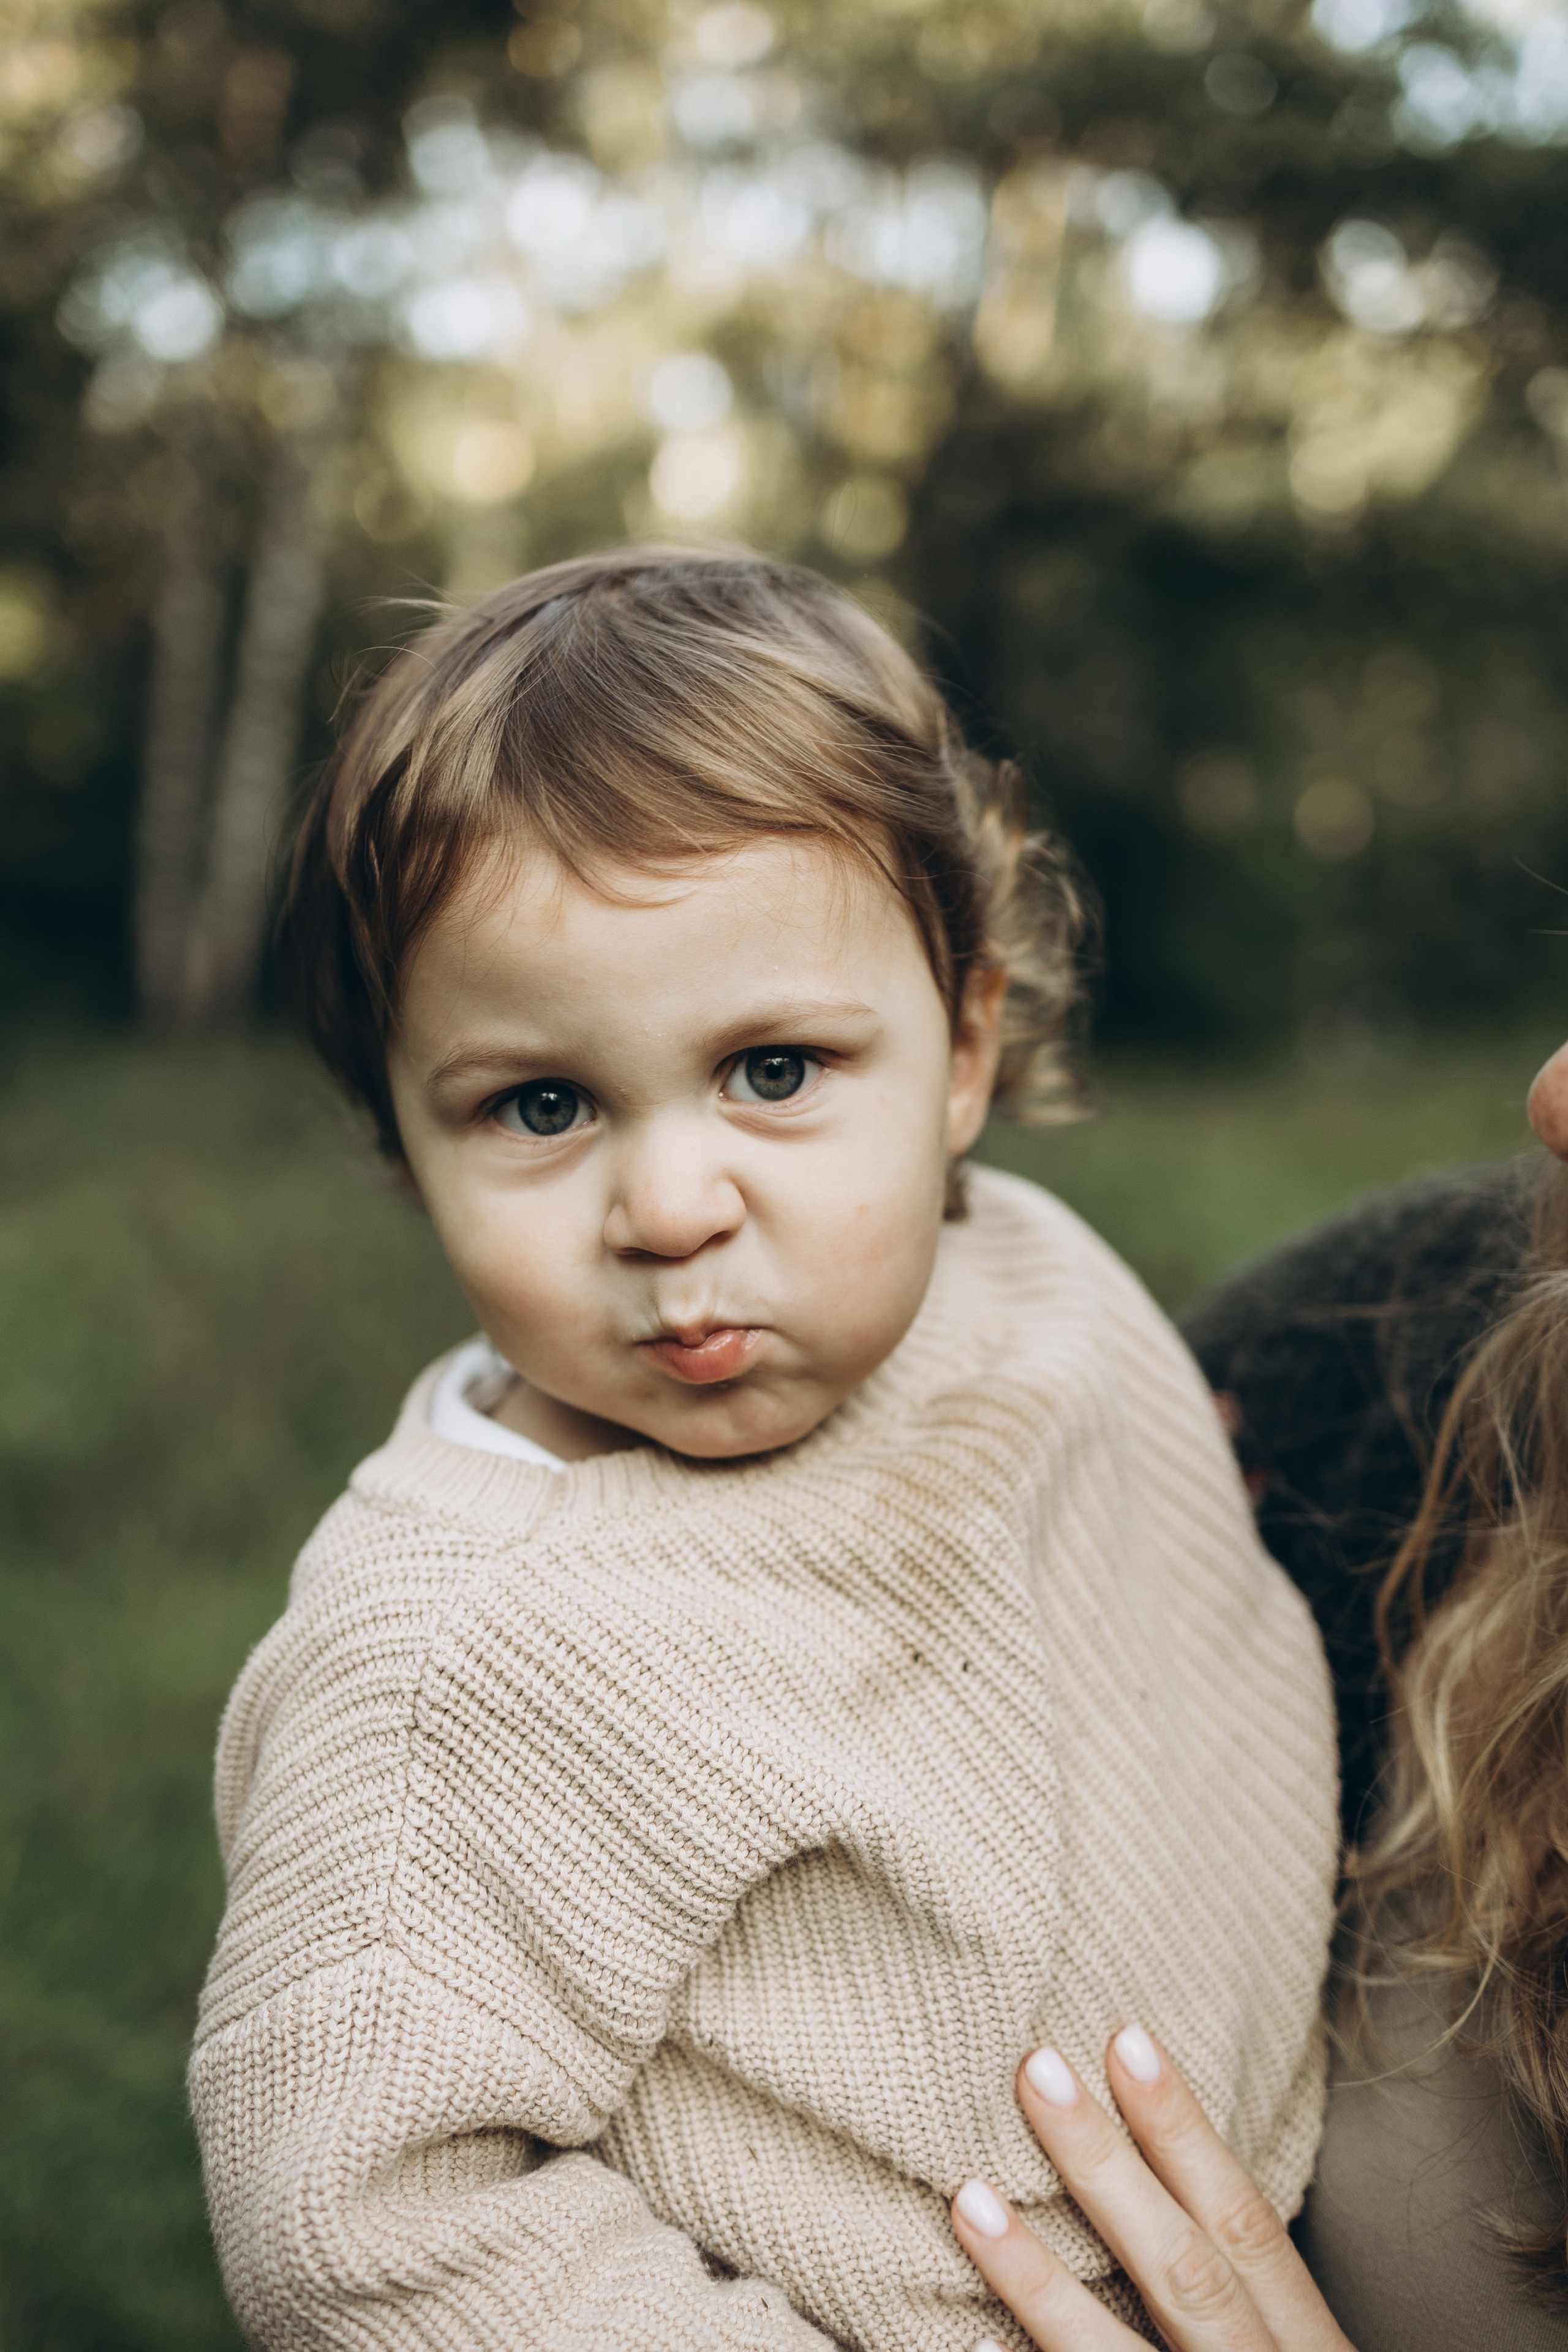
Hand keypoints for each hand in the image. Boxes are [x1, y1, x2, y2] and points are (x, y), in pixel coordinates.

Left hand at [950, 2028, 1353, 2350]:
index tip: (1125, 2036)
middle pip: (1186, 2275)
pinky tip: (968, 2347)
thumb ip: (1235, 2294)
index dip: (1187, 2131)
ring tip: (966, 2199)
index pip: (1245, 2227)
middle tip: (1033, 2067)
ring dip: (1041, 2283)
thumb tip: (1139, 2180)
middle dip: (1107, 2168)